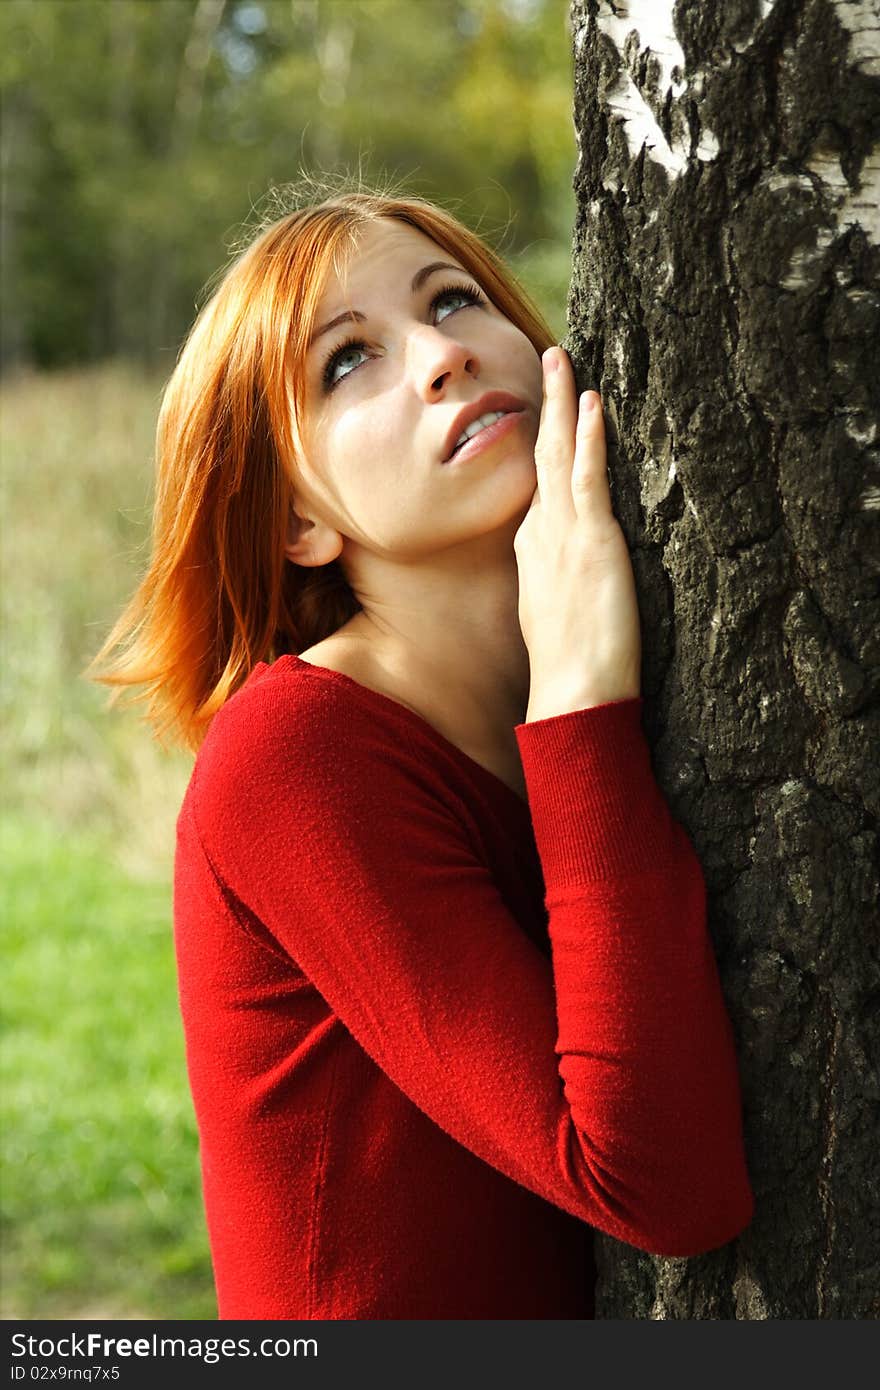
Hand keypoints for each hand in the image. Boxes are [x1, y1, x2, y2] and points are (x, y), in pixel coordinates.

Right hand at [514, 346, 641, 719]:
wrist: (574, 694)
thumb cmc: (570, 670)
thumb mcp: (555, 618)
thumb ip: (559, 586)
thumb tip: (567, 579)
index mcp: (533, 552)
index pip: (538, 483)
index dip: (542, 441)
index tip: (547, 407)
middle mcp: (541, 535)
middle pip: (540, 455)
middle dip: (544, 405)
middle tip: (548, 356)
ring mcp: (565, 535)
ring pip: (558, 454)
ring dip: (562, 403)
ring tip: (562, 357)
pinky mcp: (593, 541)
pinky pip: (588, 476)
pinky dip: (589, 437)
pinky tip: (592, 402)